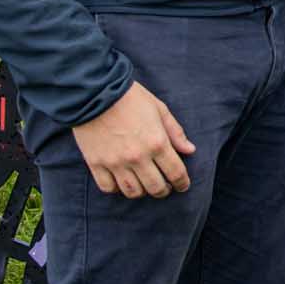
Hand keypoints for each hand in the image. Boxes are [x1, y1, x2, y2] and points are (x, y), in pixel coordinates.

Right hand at [71, 81, 195, 197]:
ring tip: (144, 185)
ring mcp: (115, 162)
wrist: (95, 91)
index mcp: (157, 142)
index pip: (176, 173)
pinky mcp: (96, 163)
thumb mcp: (159, 109)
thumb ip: (175, 132)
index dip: (182, 183)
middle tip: (165, 187)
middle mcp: (138, 157)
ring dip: (142, 192)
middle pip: (156, 188)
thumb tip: (190, 150)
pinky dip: (117, 189)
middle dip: (164, 190)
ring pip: (133, 192)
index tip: (182, 186)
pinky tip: (122, 182)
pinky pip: (108, 188)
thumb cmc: (130, 97)